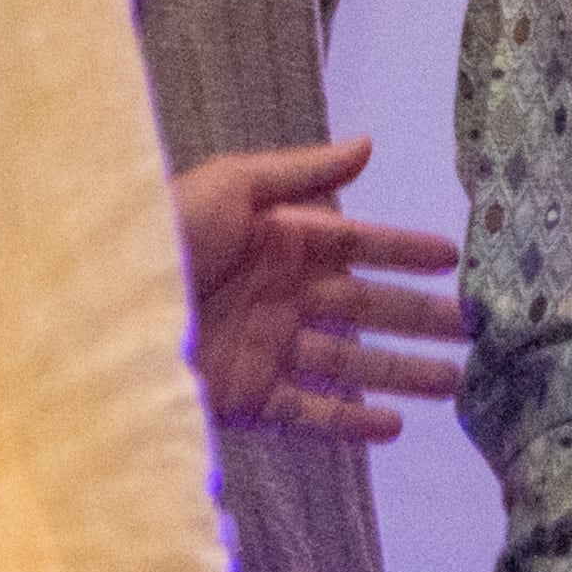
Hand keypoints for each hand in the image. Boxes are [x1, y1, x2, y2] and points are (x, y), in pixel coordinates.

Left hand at [176, 139, 464, 445]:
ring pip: (352, 363)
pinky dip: (351, 422)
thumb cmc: (161, 237)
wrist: (97, 317)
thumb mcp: (229, 185)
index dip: (406, 250)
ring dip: (404, 372)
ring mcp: (267, 349)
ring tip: (456, 383)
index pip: (359, 244)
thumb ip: (302, 171)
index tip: (454, 256)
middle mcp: (281, 295)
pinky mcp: (248, 398)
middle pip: (367, 308)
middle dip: (420, 317)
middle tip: (474, 328)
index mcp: (278, 239)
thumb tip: (368, 143)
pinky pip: (311, 413)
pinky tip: (395, 427)